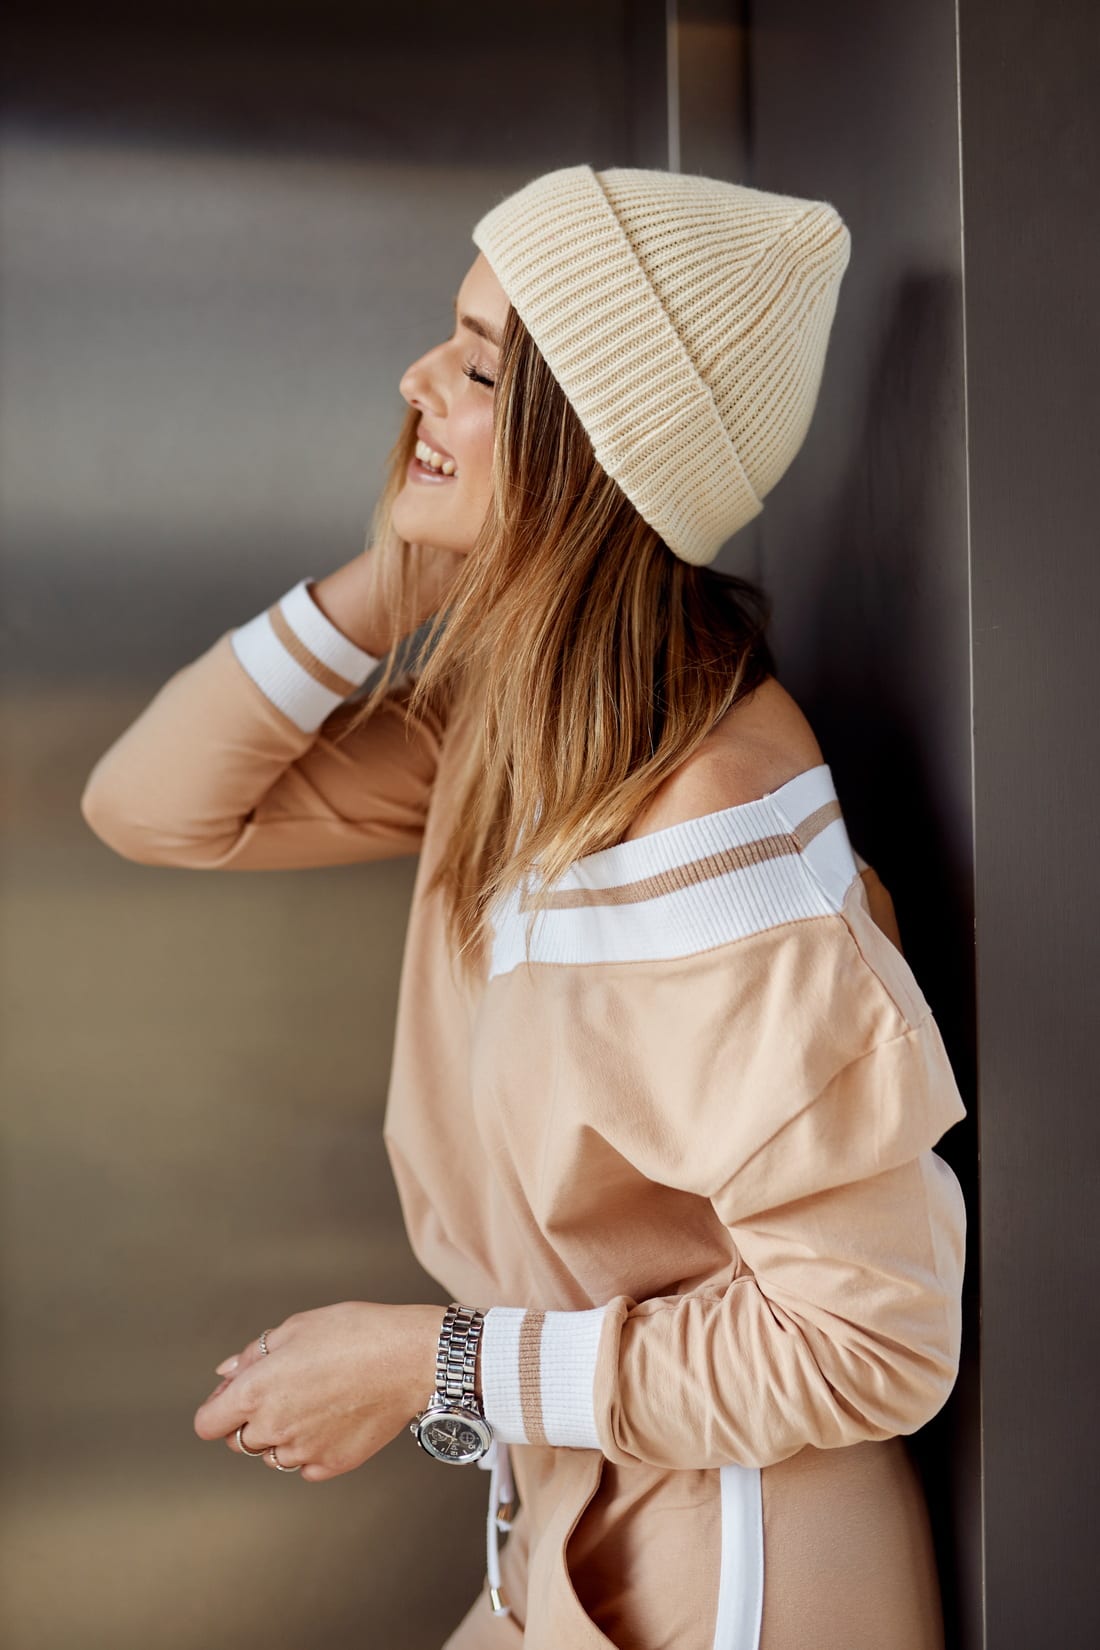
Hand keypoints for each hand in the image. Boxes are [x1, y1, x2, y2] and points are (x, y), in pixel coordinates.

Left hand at [193, 1301, 444, 1482]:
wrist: (410, 1358)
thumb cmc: (355, 1333)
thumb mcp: (298, 1326)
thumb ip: (256, 1353)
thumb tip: (228, 1373)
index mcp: (256, 1391)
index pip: (208, 1423)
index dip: (218, 1408)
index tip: (236, 1395)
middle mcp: (273, 1428)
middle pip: (238, 1442)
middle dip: (249, 1420)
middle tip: (283, 1390)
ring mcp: (302, 1451)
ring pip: (272, 1455)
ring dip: (280, 1435)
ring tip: (313, 1402)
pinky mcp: (331, 1465)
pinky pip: (305, 1465)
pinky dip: (310, 1449)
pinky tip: (331, 1419)